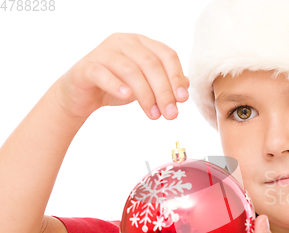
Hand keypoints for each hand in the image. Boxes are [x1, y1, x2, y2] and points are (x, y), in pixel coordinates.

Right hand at [50, 33, 188, 120]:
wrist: (82, 95)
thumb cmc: (118, 87)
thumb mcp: (146, 85)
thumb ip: (165, 83)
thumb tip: (185, 88)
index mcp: (142, 43)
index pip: (167, 55)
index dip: (177, 77)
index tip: (183, 100)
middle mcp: (124, 42)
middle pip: (151, 64)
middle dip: (164, 92)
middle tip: (170, 114)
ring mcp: (104, 52)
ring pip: (131, 70)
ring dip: (146, 95)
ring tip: (154, 115)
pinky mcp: (87, 66)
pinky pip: (103, 74)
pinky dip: (116, 85)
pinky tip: (127, 96)